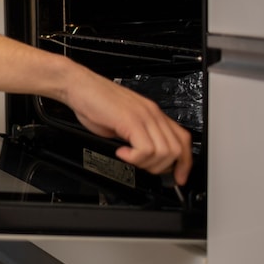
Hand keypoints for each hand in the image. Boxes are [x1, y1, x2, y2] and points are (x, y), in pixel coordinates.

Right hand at [66, 67, 192, 184]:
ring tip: (129, 158)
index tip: (178, 177)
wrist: (79, 86)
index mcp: (153, 114)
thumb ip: (136, 137)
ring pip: (163, 152)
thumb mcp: (121, 122)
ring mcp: (143, 116)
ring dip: (146, 163)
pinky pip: (145, 149)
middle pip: (177, 149)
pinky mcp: (130, 120)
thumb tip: (143, 157)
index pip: (183, 140)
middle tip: (143, 167)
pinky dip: (134, 158)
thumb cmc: (94, 102)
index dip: (184, 163)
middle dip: (162, 167)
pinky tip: (121, 152)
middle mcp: (152, 114)